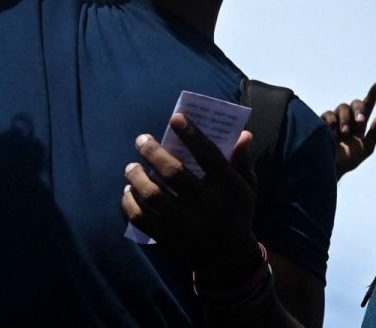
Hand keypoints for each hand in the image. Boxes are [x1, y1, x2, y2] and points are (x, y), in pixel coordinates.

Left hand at [121, 115, 262, 285]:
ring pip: (153, 195)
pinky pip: (142, 218)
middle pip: (173, 172)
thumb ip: (242, 161)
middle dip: (153, 152)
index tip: (176, 118)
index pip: (208, 154)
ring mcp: (184, 222)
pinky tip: (128, 192)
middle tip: (141, 140)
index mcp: (226, 185)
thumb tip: (243, 134)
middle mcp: (205, 202)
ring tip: (130, 167)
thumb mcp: (247, 187)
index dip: (192, 134)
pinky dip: (130, 204)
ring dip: (137, 178)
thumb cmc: (236, 213)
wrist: (228, 257)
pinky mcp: (168, 238)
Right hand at [322, 81, 375, 179]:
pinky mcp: (322, 123)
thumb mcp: (366, 149)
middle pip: (355, 103)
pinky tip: (331, 131)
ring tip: (343, 133)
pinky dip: (331, 120)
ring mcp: (335, 119)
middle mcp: (349, 118)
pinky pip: (327, 114)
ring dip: (345, 119)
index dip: (373, 93)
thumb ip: (375, 133)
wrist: (331, 169)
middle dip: (359, 110)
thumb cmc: (349, 159)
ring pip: (342, 107)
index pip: (368, 104)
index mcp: (361, 123)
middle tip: (360, 122)